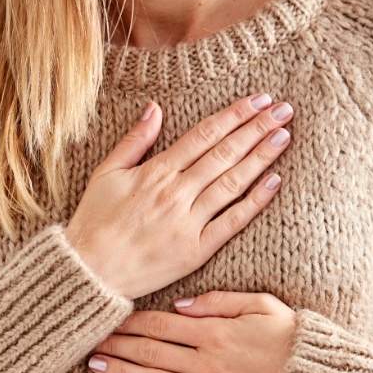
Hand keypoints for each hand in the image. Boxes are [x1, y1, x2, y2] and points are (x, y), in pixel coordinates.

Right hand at [65, 95, 293, 299]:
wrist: (89, 273)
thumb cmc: (94, 223)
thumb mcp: (106, 174)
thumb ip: (134, 140)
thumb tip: (155, 107)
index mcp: (155, 171)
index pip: (204, 135)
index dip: (234, 115)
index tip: (259, 100)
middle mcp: (176, 193)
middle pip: (224, 153)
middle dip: (257, 128)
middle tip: (284, 110)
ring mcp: (188, 222)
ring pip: (232, 183)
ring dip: (261, 157)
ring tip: (284, 136)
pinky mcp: (196, 250)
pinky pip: (231, 222)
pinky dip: (254, 202)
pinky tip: (274, 182)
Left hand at [86, 291, 297, 372]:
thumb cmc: (294, 340)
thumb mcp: (263, 305)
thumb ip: (220, 301)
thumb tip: (179, 305)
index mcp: (215, 332)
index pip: (161, 325)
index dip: (131, 322)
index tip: (109, 318)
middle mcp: (205, 363)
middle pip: (150, 351)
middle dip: (117, 345)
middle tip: (89, 342)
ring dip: (122, 372)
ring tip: (95, 366)